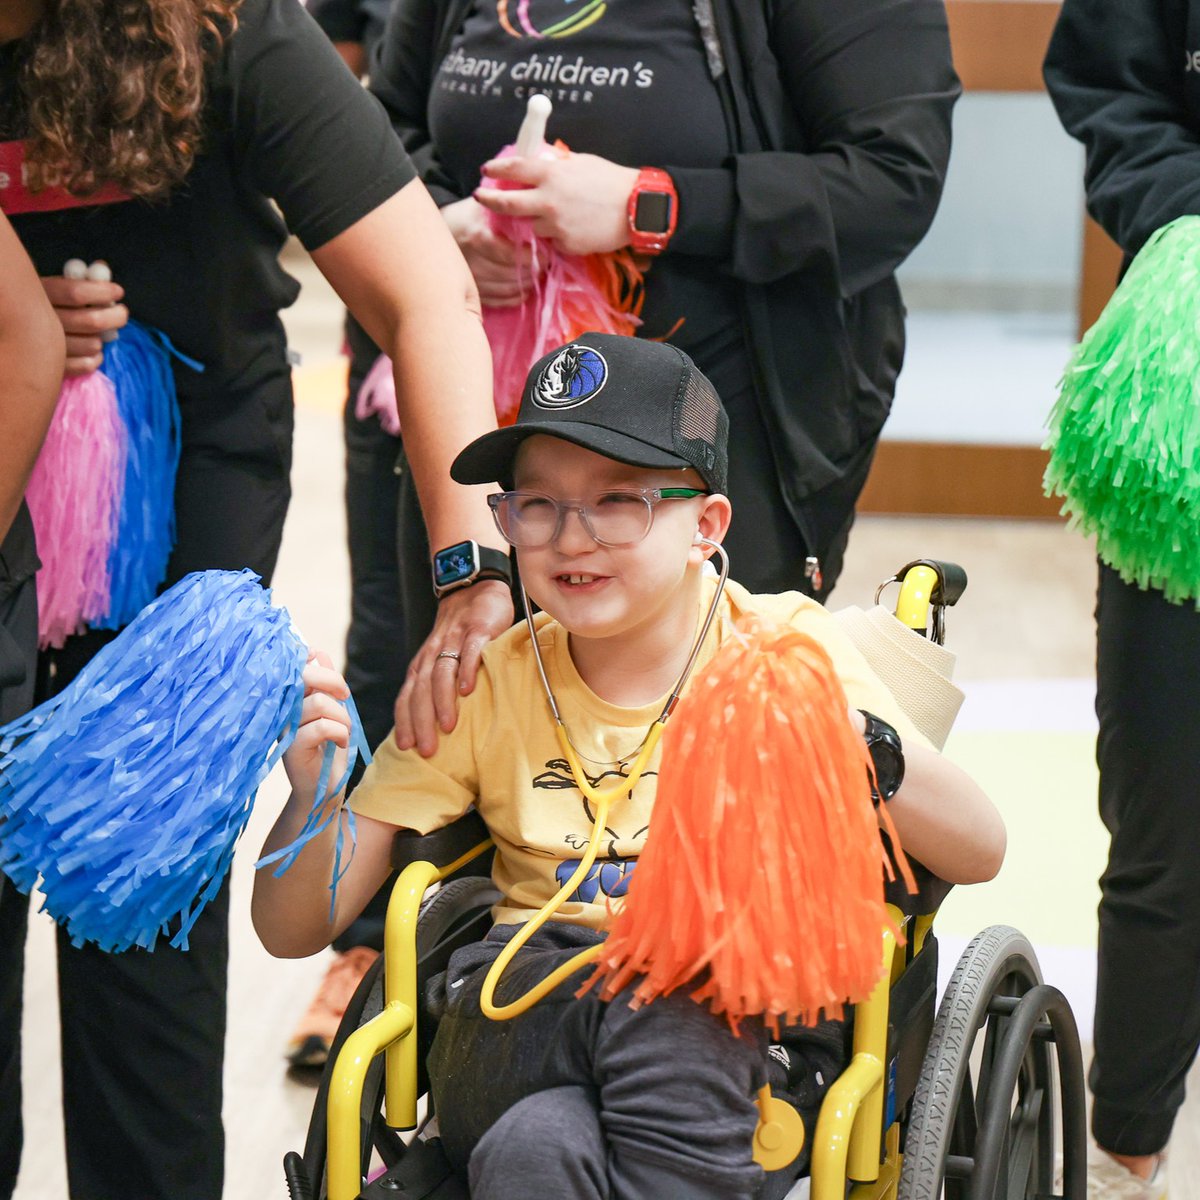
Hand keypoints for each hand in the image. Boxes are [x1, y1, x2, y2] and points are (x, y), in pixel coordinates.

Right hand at [40, 271, 128, 375]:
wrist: (23, 334)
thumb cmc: (49, 304)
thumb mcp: (57, 285)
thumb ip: (81, 277)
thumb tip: (102, 268)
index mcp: (41, 294)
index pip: (76, 293)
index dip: (103, 292)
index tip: (118, 292)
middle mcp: (42, 321)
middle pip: (91, 321)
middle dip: (116, 316)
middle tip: (122, 313)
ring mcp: (47, 347)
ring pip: (93, 344)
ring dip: (104, 338)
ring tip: (102, 332)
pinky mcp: (55, 368)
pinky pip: (88, 364)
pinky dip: (96, 357)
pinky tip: (93, 348)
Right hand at [283, 651, 351, 801]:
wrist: (323, 788)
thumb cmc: (327, 748)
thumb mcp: (331, 711)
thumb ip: (325, 684)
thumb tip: (317, 653)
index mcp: (289, 698)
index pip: (294, 666)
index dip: (309, 658)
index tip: (324, 667)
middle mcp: (282, 710)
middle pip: (304, 676)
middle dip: (333, 681)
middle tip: (344, 696)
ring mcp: (285, 728)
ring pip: (320, 702)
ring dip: (342, 716)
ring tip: (343, 730)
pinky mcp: (292, 748)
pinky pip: (322, 727)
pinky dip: (340, 732)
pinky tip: (340, 741)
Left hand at [393, 579, 513, 756]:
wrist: (473, 588)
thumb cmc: (458, 632)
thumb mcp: (440, 657)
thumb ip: (435, 684)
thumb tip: (434, 724)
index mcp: (422, 664)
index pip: (407, 696)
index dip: (405, 721)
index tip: (407, 747)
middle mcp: (433, 655)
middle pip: (421, 691)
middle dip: (422, 721)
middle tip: (428, 750)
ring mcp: (454, 641)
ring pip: (441, 674)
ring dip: (442, 701)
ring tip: (448, 727)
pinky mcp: (476, 631)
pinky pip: (469, 652)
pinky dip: (466, 671)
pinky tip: (468, 690)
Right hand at [442, 196, 539, 307]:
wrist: (437, 233)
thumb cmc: (467, 217)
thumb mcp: (484, 205)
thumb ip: (506, 209)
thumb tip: (535, 216)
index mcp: (478, 237)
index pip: (511, 255)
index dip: (532, 258)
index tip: (545, 255)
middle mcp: (472, 262)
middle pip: (512, 275)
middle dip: (533, 272)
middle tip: (545, 266)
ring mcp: (471, 280)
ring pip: (508, 290)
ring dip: (527, 284)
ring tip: (536, 275)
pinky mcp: (471, 293)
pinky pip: (499, 301)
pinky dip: (516, 297)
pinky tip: (524, 288)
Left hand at [474, 153, 639, 256]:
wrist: (637, 208)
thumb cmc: (611, 180)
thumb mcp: (581, 162)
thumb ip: (556, 164)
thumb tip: (540, 162)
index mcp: (551, 175)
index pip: (513, 169)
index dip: (496, 169)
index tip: (486, 170)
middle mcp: (548, 201)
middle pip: (507, 204)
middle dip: (490, 200)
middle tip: (481, 197)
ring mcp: (556, 226)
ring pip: (532, 226)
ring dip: (536, 220)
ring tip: (555, 214)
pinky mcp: (566, 245)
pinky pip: (554, 240)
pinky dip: (558, 234)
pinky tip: (575, 226)